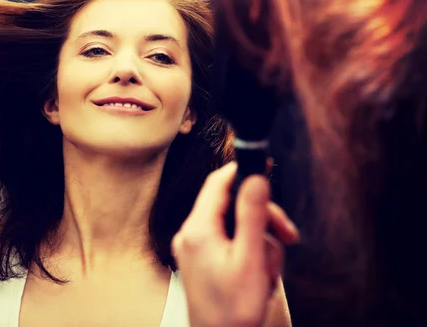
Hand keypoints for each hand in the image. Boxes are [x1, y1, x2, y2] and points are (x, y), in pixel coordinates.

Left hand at [172, 162, 298, 326]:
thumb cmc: (234, 309)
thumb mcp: (250, 258)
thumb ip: (252, 214)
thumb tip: (255, 177)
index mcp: (198, 229)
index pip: (218, 182)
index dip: (243, 172)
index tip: (265, 170)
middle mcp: (191, 234)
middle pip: (231, 205)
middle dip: (262, 218)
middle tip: (288, 235)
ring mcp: (195, 249)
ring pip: (234, 226)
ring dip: (260, 242)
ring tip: (268, 271)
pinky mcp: (201, 261)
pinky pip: (229, 244)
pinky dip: (248, 253)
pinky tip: (258, 276)